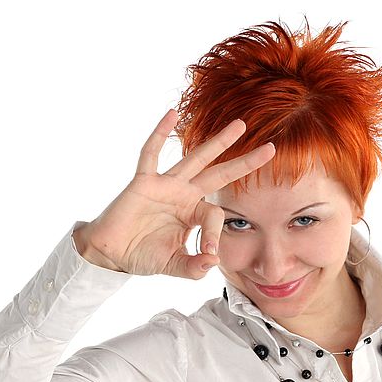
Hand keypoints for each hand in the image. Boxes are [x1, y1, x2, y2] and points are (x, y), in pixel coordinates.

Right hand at [75, 109, 274, 277]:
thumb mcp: (174, 265)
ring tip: (240, 126)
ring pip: (196, 158)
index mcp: (192, 213)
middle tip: (271, 149)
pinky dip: (159, 133)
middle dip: (244, 162)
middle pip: (220, 174)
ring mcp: (165, 185)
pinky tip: (171, 113)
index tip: (208, 254)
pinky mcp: (143, 182)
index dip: (215, 235)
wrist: (111, 254)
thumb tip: (212, 263)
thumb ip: (194, 268)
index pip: (215, 215)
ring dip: (218, 142)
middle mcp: (183, 195)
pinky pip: (151, 153)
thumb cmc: (142, 255)